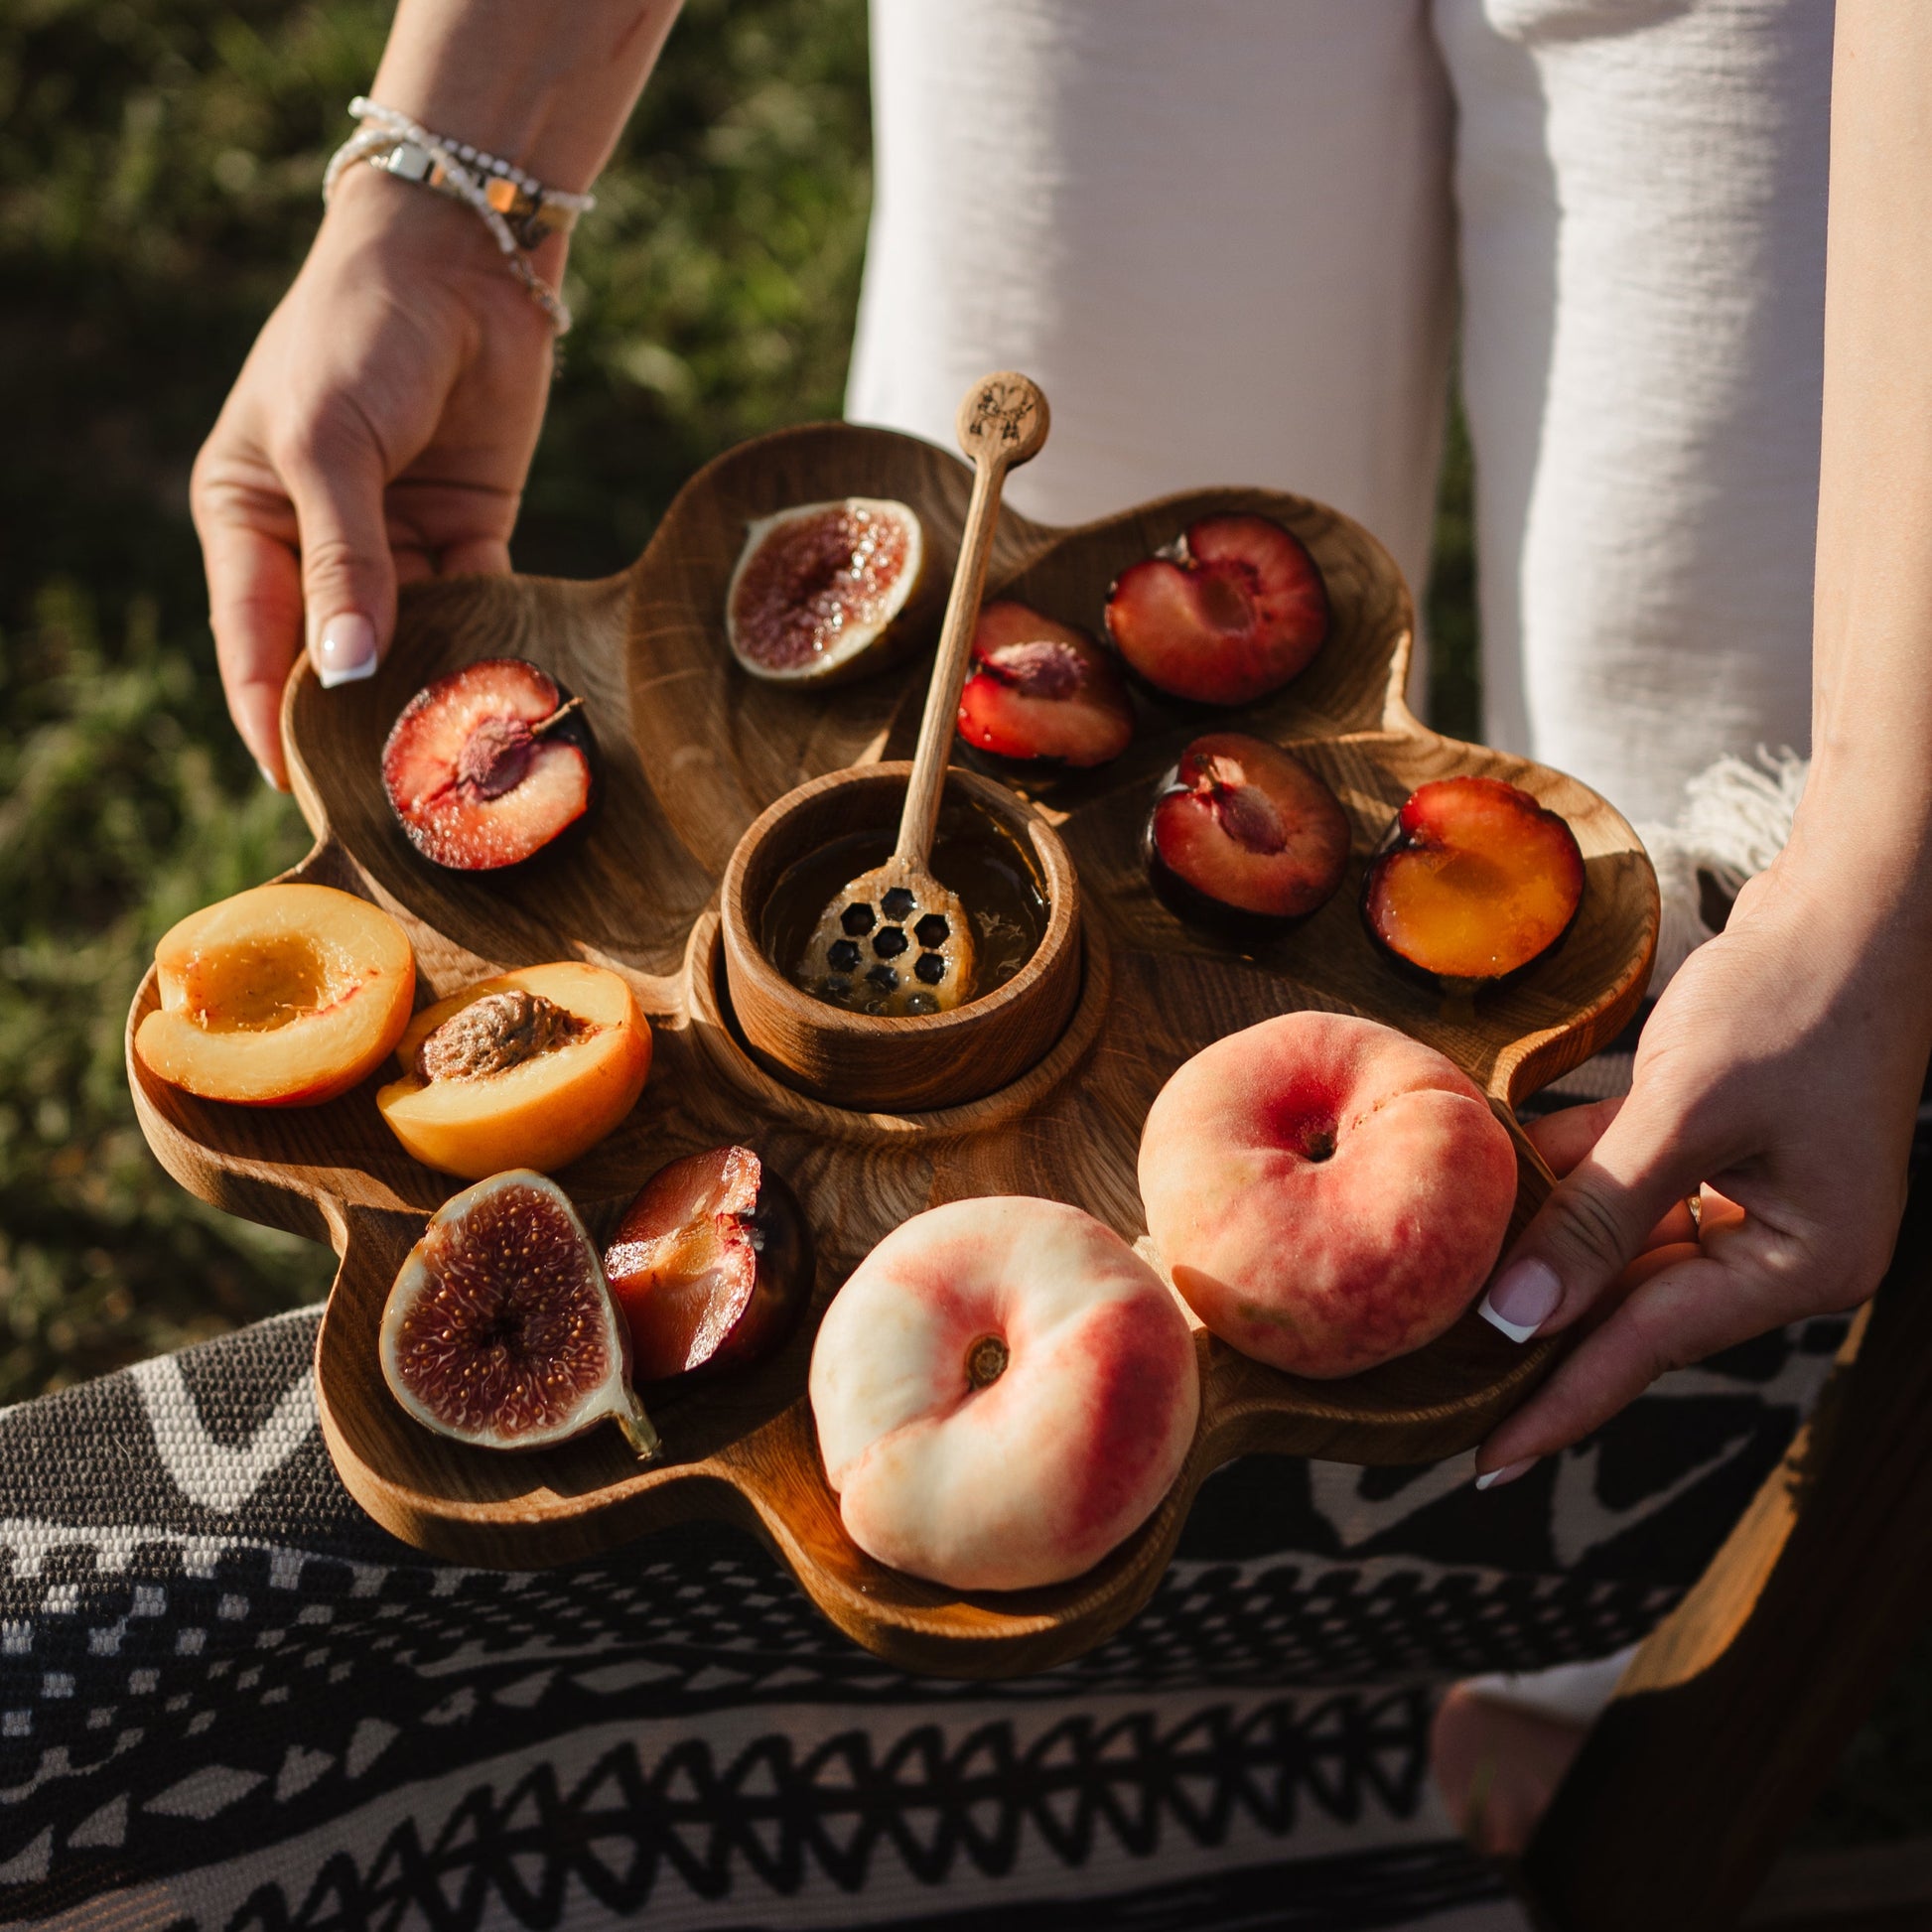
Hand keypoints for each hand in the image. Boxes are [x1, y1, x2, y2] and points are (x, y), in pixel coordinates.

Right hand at [190, 166, 559, 784]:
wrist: (462, 261)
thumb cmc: (361, 334)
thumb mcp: (332, 445)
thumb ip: (343, 562)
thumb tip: (344, 673)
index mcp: (248, 518)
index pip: (252, 642)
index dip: (272, 718)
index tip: (301, 794)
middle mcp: (318, 544)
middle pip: (335, 655)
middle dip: (360, 722)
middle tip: (392, 802)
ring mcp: (397, 544)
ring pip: (411, 643)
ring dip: (433, 693)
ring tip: (460, 767)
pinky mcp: (470, 535)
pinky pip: (476, 612)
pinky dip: (491, 651)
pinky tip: (511, 701)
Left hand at [1473, 853, 1931, 1484]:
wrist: (1851, 907)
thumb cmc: (1792, 1003)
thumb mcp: (1687, 1112)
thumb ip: (1598, 1217)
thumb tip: (1516, 1317)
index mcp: (1803, 1265)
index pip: (1650, 1346)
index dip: (1558, 1400)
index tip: (1482, 1463)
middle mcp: (1780, 1248)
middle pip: (1632, 1306)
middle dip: (1537, 1331)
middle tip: (1437, 1387)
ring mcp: (1749, 1197)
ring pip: (1617, 1243)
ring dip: (1538, 1248)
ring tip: (1440, 1298)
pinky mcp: (1717, 1147)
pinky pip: (1622, 1181)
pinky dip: (1562, 1179)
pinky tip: (1487, 1185)